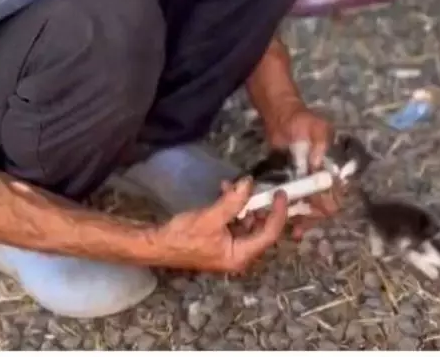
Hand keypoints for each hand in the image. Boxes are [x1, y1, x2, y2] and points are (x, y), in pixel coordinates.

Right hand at [151, 178, 287, 272]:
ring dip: (243, 204)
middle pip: (261, 229)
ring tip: (233, 187)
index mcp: (241, 256)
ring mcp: (230, 249)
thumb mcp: (211, 217)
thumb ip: (233, 201)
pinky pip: (235, 223)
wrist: (158, 245)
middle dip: (260, 207)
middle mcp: (239, 255)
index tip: (281, 194)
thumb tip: (249, 182)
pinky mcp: (221, 241)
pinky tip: (224, 192)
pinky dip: (232, 208)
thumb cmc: (184, 237)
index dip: (278, 213)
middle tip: (260, 188)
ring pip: (247, 223)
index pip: (269, 234)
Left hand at [266, 105, 343, 238]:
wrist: (281, 117)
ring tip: (291, 230)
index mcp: (333, 168)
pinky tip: (278, 222)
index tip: (320, 211)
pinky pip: (290, 202)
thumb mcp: (317, 128)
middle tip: (300, 227)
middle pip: (321, 205)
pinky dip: (287, 212)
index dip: (329, 203)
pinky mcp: (289, 184)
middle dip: (312, 217)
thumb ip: (321, 144)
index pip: (336, 192)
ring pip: (306, 208)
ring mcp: (304, 183)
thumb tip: (318, 165)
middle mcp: (321, 180)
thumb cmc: (303, 121)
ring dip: (300, 219)